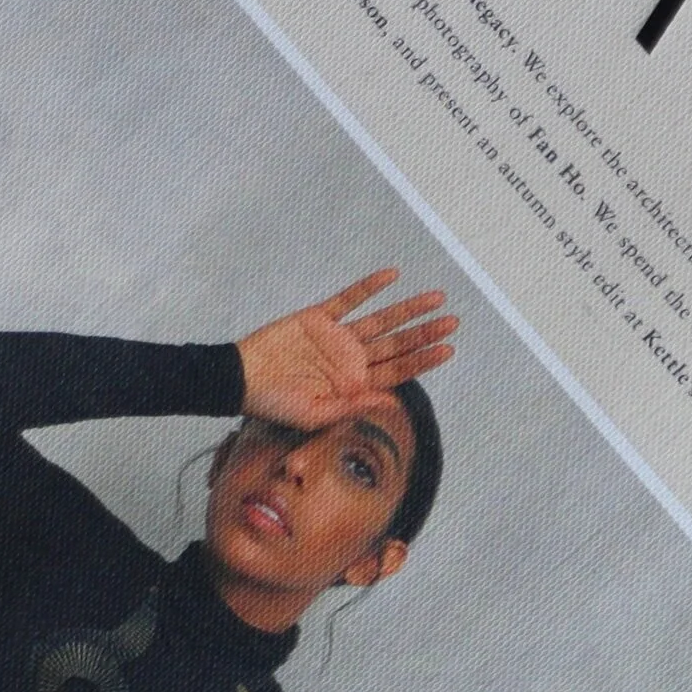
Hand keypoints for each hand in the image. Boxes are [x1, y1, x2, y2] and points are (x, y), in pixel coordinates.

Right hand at [236, 268, 458, 431]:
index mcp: (355, 385)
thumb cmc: (273, 405)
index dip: (423, 360)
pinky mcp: (317, 318)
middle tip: (453, 322)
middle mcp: (351, 360)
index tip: (448, 349)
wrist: (238, 380)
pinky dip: (368, 287)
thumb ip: (352, 407)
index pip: (398, 371)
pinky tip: (391, 276)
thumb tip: (391, 401)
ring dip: (408, 309)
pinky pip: (348, 298)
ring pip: (381, 320)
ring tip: (437, 299)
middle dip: (425, 333)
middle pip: (397, 344)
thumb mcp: (314, 416)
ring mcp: (336, 337)